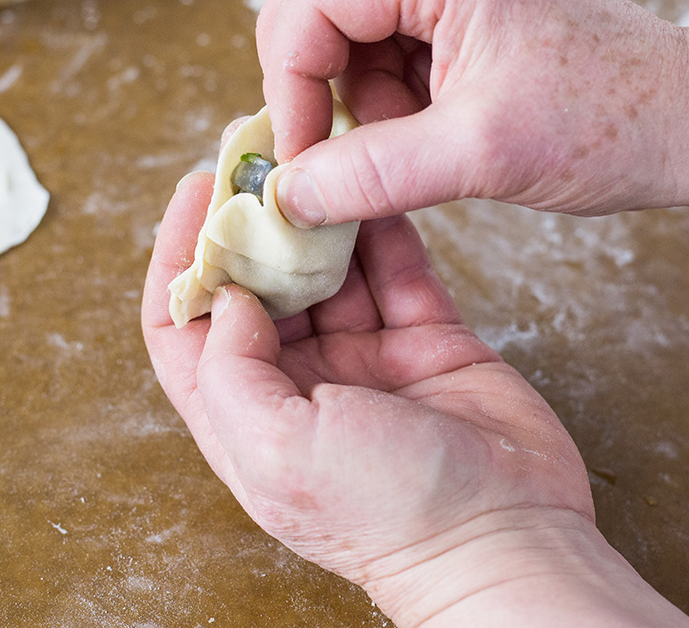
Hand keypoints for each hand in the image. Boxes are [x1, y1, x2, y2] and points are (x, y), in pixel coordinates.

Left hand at [142, 172, 688, 626]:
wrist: (507, 536)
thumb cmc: (390, 515)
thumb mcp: (279, 451)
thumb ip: (231, 371)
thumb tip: (223, 295)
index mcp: (249, 418)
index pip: (187, 327)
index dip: (181, 257)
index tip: (194, 193)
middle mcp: (300, 385)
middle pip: (257, 285)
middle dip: (252, 220)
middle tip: (258, 152)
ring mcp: (364, 361)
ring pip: (328, 269)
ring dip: (317, 215)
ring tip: (314, 153)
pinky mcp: (424, 341)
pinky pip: (396, 270)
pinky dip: (382, 227)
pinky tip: (372, 182)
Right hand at [254, 0, 688, 226]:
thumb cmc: (617, 127)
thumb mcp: (483, 157)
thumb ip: (375, 174)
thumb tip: (293, 196)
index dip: (288, 75)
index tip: (304, 151)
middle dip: (306, 59)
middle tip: (323, 129)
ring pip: (351, 2)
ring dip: (348, 75)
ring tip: (398, 133)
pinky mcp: (478, 5)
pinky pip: (394, 29)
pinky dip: (386, 82)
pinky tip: (425, 126)